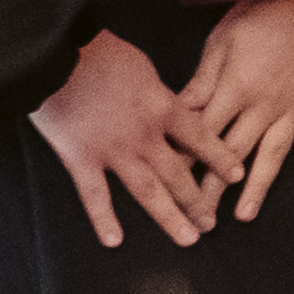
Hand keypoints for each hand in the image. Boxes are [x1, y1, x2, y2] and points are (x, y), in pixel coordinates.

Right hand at [32, 31, 215, 251]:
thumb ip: (158, 93)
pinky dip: (104, 219)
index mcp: (164, 107)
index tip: (236, 177)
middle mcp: (146, 135)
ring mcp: (113, 150)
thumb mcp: (144, 67)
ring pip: (148, 191)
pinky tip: (115, 241)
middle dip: (197, 200)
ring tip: (188, 238)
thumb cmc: (100, 52)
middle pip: (179, 173)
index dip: (220, 158)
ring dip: (169, 217)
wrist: (57, 52)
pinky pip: (95, 195)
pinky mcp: (80, 158)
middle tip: (211, 223)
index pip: (201, 138)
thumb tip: (171, 107)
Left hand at [169, 0, 293, 220]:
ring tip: (246, 215)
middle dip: (213, 190)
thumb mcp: (220, 41)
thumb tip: (177, 114)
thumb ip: (202, 81)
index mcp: (236, 89)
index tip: (167, 188)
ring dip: (259, 186)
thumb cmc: (259, 12)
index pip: (203, 136)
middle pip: (233, 154)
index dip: (184, 163)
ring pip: (274, 153)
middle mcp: (266, 104)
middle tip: (198, 220)